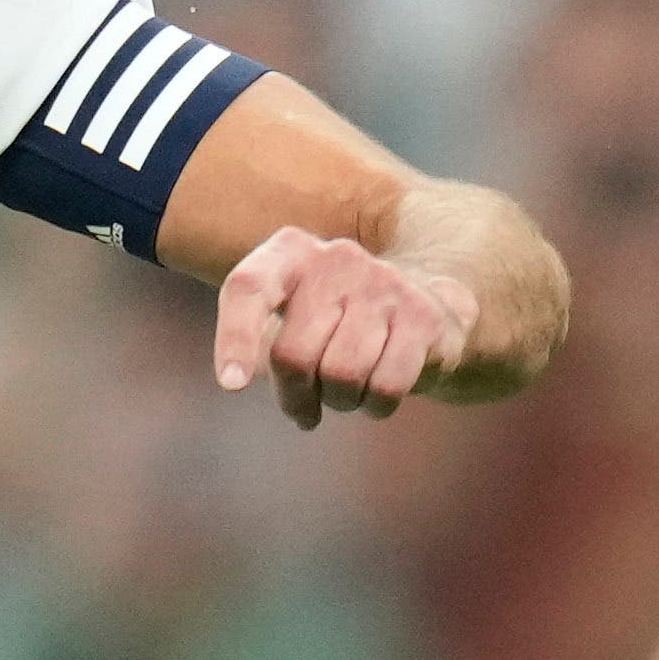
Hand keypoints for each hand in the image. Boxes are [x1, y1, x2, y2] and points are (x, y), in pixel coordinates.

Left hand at [210, 226, 480, 423]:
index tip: (232, 385)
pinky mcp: (423, 317)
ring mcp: (384, 284)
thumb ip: (263, 343)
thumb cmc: (337, 322)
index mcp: (291, 253)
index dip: (235, 337)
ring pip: (341, 376)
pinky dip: (376, 406)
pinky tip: (377, 394)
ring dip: (341, 401)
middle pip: (293, 354)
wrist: (425, 303)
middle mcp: (337, 258)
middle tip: (305, 406)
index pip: (249, 288)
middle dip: (296, 396)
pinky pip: (385, 387)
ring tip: (348, 389)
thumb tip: (238, 379)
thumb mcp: (292, 317)